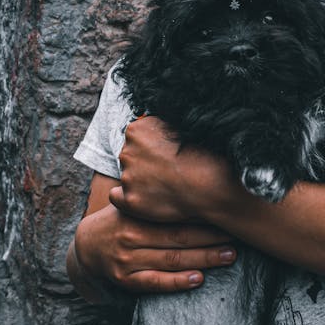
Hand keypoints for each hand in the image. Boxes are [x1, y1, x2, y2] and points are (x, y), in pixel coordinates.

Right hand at [73, 202, 236, 294]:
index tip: (225, 214)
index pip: (175, 216)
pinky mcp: (126, 280)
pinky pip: (155, 282)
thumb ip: (155, 197)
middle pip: (179, 238)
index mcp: (136, 215)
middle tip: (236, 237)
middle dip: (211, 238)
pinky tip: (198, 279)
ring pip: (172, 260)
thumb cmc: (119, 220)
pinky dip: (177, 282)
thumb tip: (192, 176)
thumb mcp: (131, 204)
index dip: (203, 217)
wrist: (86, 247)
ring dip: (203, 259)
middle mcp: (132, 236)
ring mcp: (128, 260)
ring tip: (228, 256)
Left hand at [109, 116, 232, 222]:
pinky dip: (125, 198)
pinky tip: (142, 198)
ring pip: (127, 176)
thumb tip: (155, 126)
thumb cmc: (201, 154)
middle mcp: (127, 151)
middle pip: (129, 156)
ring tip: (165, 185)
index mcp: (136, 130)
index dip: (150, 146)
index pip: (135, 137)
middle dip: (143, 162)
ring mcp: (127, 176)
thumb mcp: (179, 125)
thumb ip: (160, 125)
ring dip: (139, 180)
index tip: (164, 153)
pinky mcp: (130, 200)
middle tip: (165, 170)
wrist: (208, 183)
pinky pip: (116, 197)